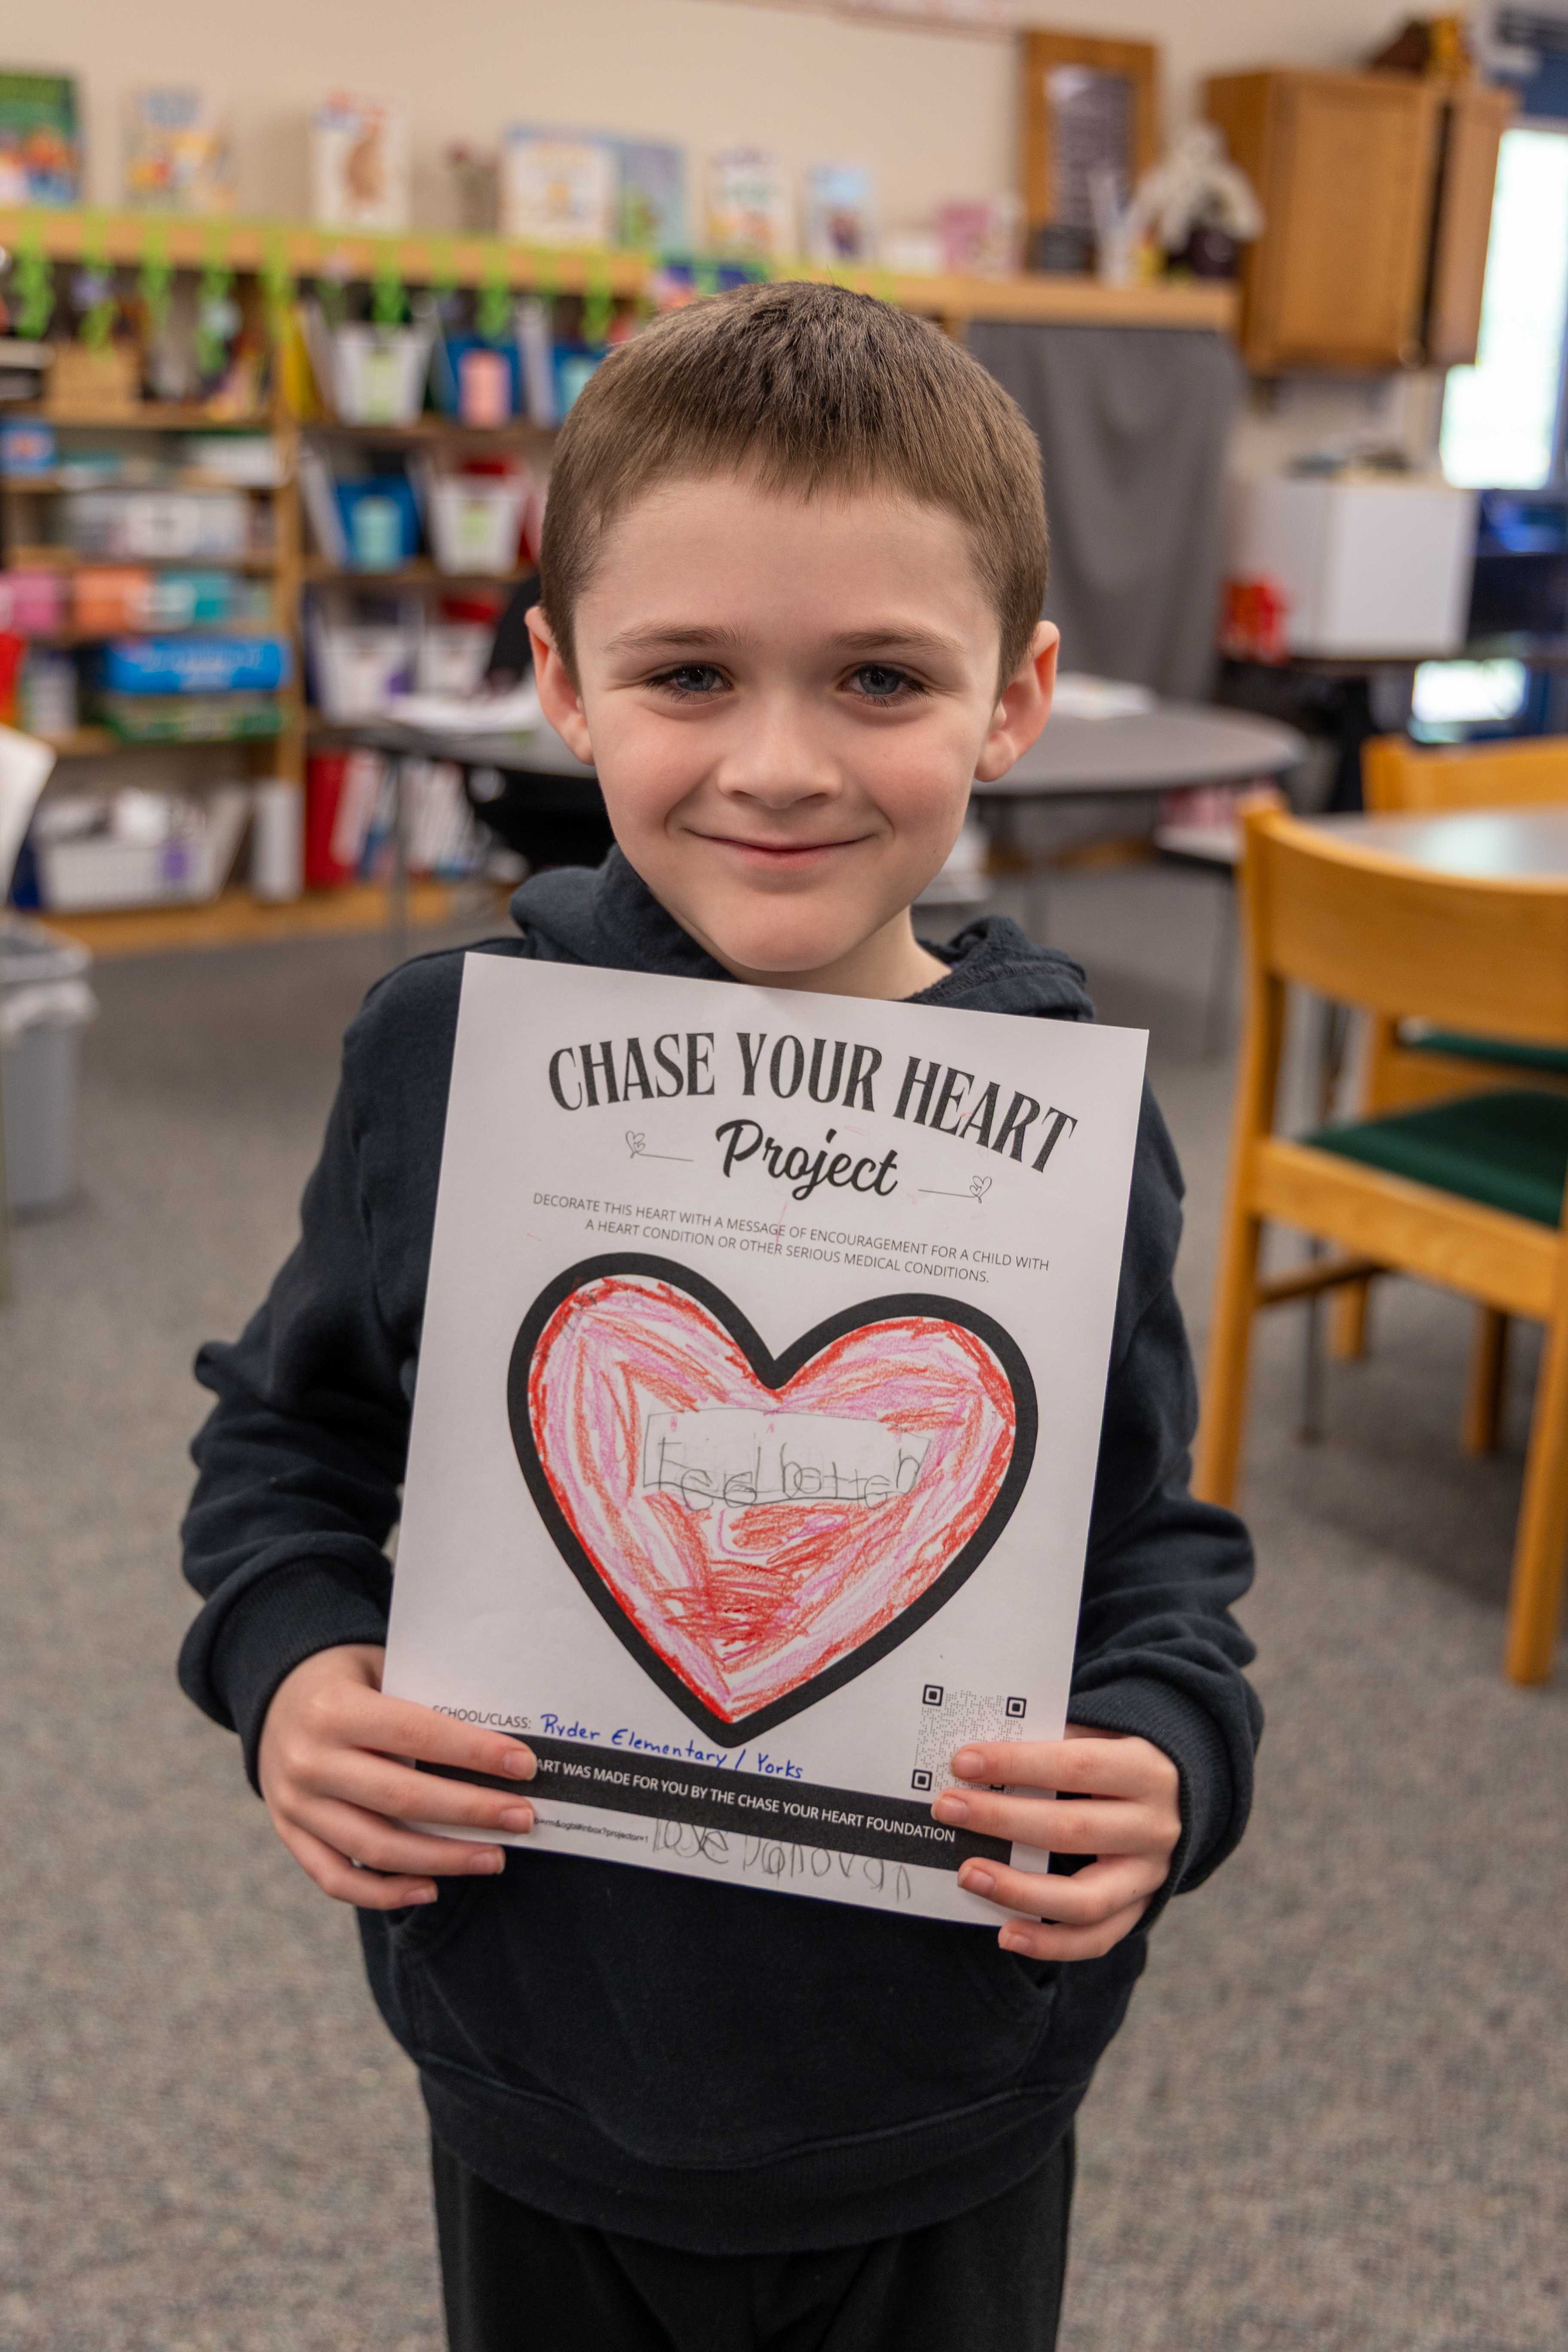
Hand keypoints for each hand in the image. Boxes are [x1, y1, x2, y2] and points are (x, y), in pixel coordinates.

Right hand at [257, 1644, 536, 1911]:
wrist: (275, 1696)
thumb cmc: (350, 1679)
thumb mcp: (380, 1668)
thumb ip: (425, 1700)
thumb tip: (498, 1744)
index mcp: (334, 1709)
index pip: (417, 1734)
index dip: (473, 1752)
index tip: (523, 1766)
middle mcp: (309, 1761)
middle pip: (402, 1798)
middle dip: (471, 1812)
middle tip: (522, 1818)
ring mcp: (296, 1805)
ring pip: (376, 1847)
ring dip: (442, 1859)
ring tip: (493, 1858)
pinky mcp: (291, 1835)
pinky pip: (338, 1879)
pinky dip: (385, 1893)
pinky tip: (432, 1889)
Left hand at [932, 1724, 1179, 1961]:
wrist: (1179, 1802)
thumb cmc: (1117, 1762)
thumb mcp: (1102, 1737)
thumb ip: (1052, 1742)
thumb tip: (980, 1757)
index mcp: (1145, 1770)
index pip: (1076, 1766)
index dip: (1018, 1764)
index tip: (963, 1762)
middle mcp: (1154, 1827)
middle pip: (1072, 1829)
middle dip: (1001, 1819)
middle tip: (946, 1809)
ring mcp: (1149, 1877)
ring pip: (1084, 1898)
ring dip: (1018, 1890)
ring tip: (966, 1873)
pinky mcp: (1139, 1912)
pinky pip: (1095, 1939)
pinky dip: (1049, 1943)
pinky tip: (1005, 1934)